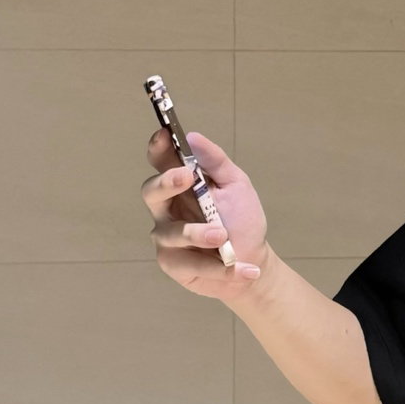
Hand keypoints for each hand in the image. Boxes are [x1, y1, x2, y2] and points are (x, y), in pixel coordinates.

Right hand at [142, 127, 269, 297]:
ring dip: (199, 233)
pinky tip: (244, 269)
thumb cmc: (241, 220)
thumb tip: (193, 136)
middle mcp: (167, 209)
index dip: (158, 148)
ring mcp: (167, 237)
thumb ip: (217, 162)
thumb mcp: (237, 186)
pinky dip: (220, 268)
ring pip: (172, 232)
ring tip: (224, 237)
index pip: (161, 162)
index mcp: (181, 185)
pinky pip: (190, 264)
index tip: (164, 134)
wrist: (253, 260)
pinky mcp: (173, 264)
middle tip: (187, 177)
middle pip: (151, 191)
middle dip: (166, 183)